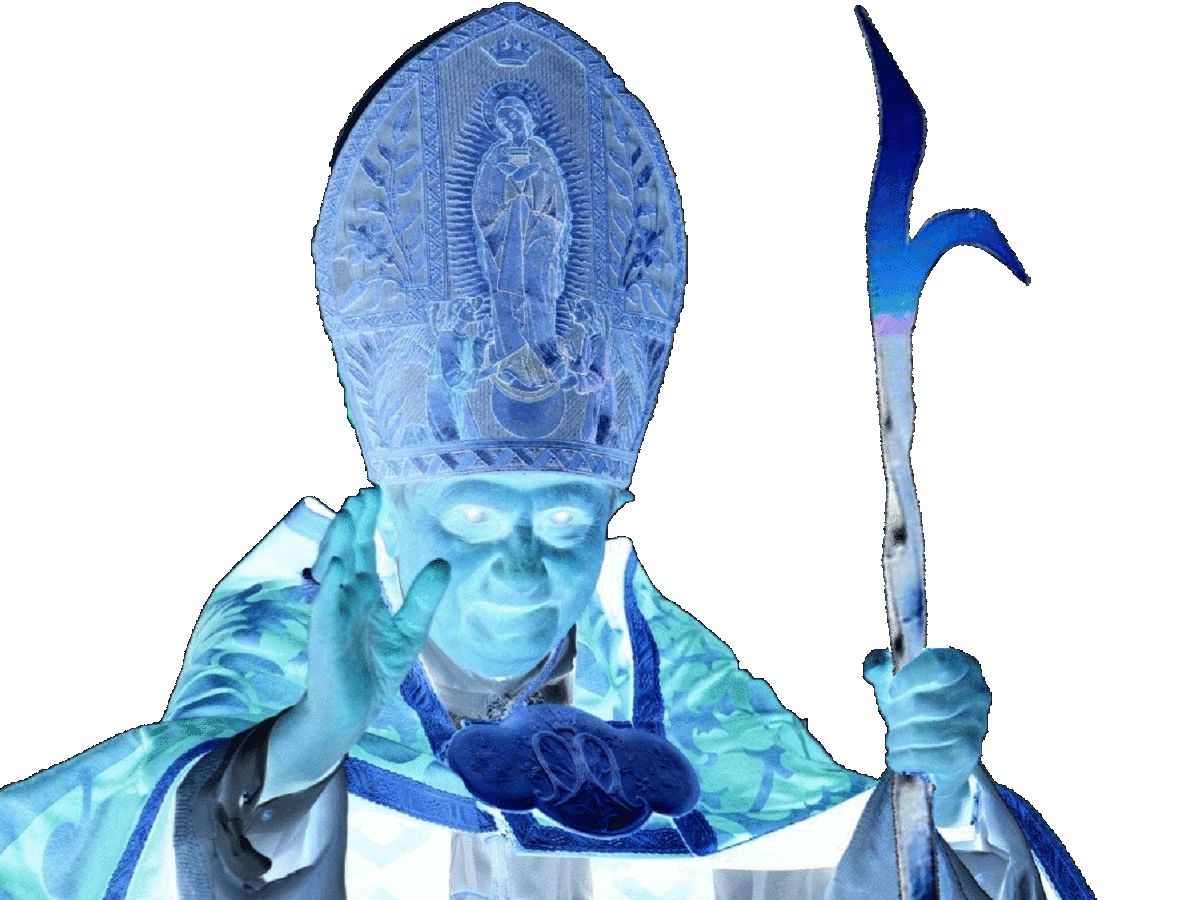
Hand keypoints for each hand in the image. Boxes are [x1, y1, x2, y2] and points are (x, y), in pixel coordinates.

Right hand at [264, 488, 448, 798]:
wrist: (351, 713)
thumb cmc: (375, 670)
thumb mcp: (409, 630)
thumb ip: (423, 597)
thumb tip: (443, 562)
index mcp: (363, 594)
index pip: (363, 550)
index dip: (368, 523)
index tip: (374, 493)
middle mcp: (344, 598)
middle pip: (346, 551)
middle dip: (353, 523)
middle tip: (363, 493)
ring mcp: (333, 615)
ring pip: (332, 571)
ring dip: (339, 542)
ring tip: (349, 515)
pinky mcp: (326, 638)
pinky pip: (327, 608)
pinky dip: (332, 587)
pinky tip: (339, 566)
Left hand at [864, 647, 989, 826]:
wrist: (935, 747)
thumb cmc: (915, 703)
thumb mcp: (895, 681)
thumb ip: (879, 665)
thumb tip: (876, 665)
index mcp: (962, 665)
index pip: (937, 664)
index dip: (909, 677)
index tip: (893, 690)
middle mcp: (977, 692)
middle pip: (922, 701)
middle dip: (896, 712)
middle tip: (891, 718)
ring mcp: (976, 724)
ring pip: (924, 731)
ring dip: (898, 737)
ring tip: (892, 739)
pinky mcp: (969, 753)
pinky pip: (930, 756)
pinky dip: (906, 758)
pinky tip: (896, 757)